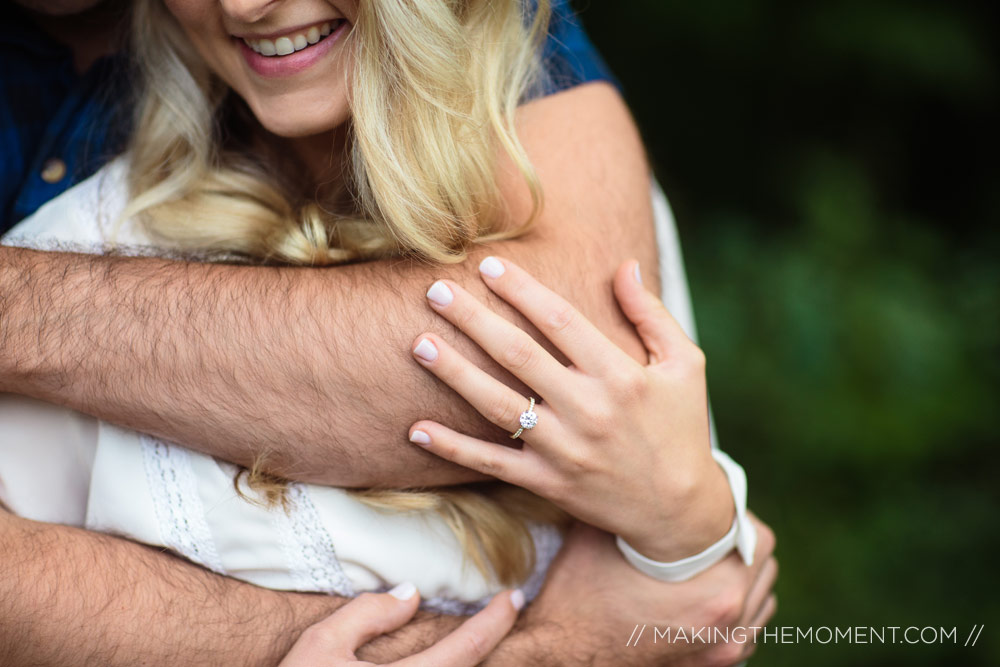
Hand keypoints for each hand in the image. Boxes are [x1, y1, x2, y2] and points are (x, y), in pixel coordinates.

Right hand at [279, 584, 523, 666]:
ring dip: (468, 664)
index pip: (469, 648)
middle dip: (491, 645)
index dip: (497, 619)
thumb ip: (367, 615)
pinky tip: (446, 662)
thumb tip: (411, 595)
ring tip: (474, 641)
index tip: (513, 596)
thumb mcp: (320, 646)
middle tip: (503, 618)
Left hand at [408, 256, 732, 560]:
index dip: (521, 289)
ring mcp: (564, 450)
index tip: (487, 264)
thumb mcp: (685, 365)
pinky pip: (492, 464)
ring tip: (417, 343)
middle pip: (517, 355)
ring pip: (497, 405)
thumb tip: (624, 265)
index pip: (560, 320)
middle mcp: (587, 410)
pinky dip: (453, 449)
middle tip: (434, 291)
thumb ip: (651, 314)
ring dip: (453, 373)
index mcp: (619, 375)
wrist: (679, 510)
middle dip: (472, 319)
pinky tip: (416, 430)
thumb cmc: (681, 427)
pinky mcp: (548, 483)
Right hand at [488, 517, 777, 666]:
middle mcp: (730, 626)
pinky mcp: (712, 664)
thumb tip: (644, 462)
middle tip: (706, 529)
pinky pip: (748, 629)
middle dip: (738, 543)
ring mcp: (724, 651)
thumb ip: (632, 500)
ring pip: (761, 599)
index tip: (709, 506)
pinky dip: (735, 607)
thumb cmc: (580, 598)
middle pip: (766, 567)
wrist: (562, 654)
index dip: (734, 513)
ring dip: (741, 576)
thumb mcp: (601, 535)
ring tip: (705, 560)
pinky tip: (701, 592)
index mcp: (716, 594)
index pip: (758, 538)